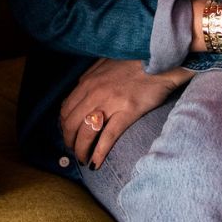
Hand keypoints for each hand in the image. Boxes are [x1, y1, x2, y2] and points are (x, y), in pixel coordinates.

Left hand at [59, 58, 190, 169]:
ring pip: (86, 133)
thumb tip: (79, 92)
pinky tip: (95, 163)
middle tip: (74, 151)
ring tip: (83, 159)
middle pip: (71, 124)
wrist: (158, 58)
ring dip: (81, 150)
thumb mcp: (104, 64)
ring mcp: (110, 102)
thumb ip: (90, 78)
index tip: (69, 135)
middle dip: (69, 141)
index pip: (65, 110)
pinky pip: (107, 137)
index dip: (64, 127)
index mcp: (87, 82)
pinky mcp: (127, 111)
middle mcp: (94, 92)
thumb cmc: (133, 61)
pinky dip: (99, 153)